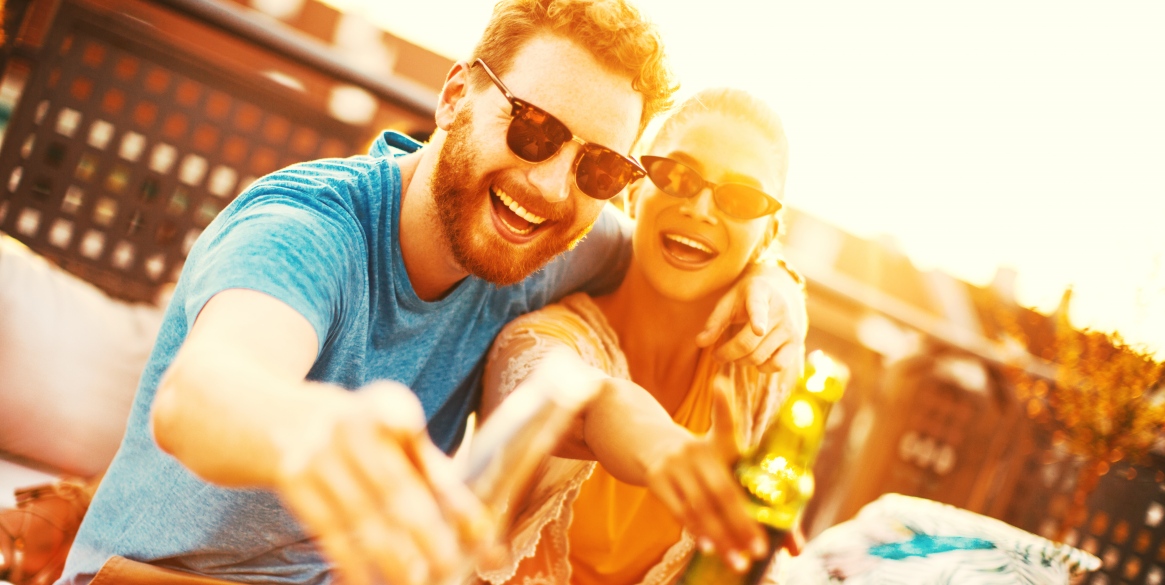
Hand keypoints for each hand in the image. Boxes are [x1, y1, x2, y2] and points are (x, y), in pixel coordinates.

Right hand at [273, 382, 491, 584]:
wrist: (266, 413)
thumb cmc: (348, 432)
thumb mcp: (383, 431)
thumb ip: (423, 467)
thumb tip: (474, 524)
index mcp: (389, 406)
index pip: (432, 462)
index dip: (458, 501)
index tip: (482, 533)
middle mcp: (354, 424)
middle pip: (399, 492)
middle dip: (430, 536)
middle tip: (452, 568)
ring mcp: (319, 451)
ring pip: (365, 517)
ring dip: (393, 558)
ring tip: (418, 583)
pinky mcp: (291, 478)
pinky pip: (329, 530)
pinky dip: (351, 562)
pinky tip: (367, 584)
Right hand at [644, 384, 766, 571]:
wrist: (642, 445)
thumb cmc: (692, 460)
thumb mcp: (714, 458)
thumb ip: (747, 494)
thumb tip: (795, 545)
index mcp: (716, 443)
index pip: (724, 424)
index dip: (722, 404)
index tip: (720, 385)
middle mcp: (695, 450)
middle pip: (723, 489)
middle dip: (744, 522)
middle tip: (761, 549)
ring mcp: (674, 465)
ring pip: (702, 505)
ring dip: (721, 536)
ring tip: (738, 560)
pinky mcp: (656, 479)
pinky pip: (678, 508)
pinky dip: (695, 529)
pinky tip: (708, 546)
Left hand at [696, 261, 806, 373]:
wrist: (781, 290)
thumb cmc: (747, 298)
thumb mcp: (729, 301)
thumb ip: (715, 322)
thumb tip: (699, 343)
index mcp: (760, 293)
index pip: (758, 307)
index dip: (758, 319)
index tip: (758, 329)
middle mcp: (780, 311)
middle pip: (749, 343)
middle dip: (727, 353)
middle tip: (716, 355)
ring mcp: (790, 328)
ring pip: (760, 356)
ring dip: (741, 361)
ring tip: (733, 354)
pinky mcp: (796, 343)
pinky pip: (778, 365)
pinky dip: (763, 368)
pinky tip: (754, 360)